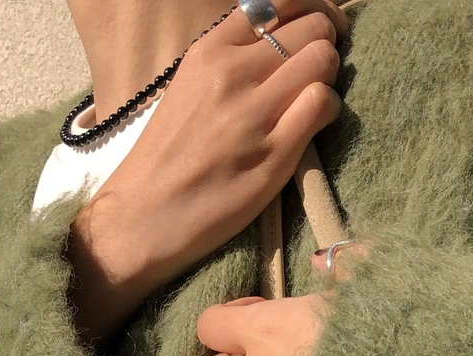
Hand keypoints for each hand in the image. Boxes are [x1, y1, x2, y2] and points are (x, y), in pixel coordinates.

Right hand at [68, 0, 347, 343]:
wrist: (143, 218)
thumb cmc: (166, 159)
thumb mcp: (188, 88)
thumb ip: (229, 60)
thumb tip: (275, 44)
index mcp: (210, 51)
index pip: (279, 2)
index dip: (310, 11)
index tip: (313, 31)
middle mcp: (232, 73)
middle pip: (310, 26)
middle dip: (324, 43)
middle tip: (318, 69)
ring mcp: (255, 113)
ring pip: (322, 59)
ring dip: (329, 75)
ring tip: (315, 96)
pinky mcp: (274, 154)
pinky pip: (323, 103)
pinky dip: (329, 107)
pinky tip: (316, 123)